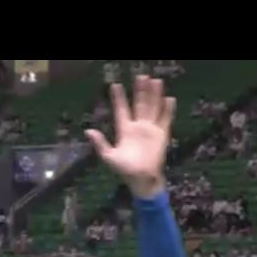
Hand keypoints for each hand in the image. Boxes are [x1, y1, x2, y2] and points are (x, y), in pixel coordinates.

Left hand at [85, 76, 174, 196]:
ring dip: (154, 95)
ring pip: (152, 108)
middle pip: (139, 104)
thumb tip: (88, 131)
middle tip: (141, 76)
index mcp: (125, 130)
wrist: (143, 180)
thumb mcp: (109, 157)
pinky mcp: (162, 135)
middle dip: (140, 91)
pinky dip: (167, 110)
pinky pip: (165, 119)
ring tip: (155, 81)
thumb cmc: (125, 170)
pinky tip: (169, 99)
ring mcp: (150, 129)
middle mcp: (138, 126)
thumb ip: (100, 144)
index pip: (121, 110)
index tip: (115, 85)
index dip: (119, 98)